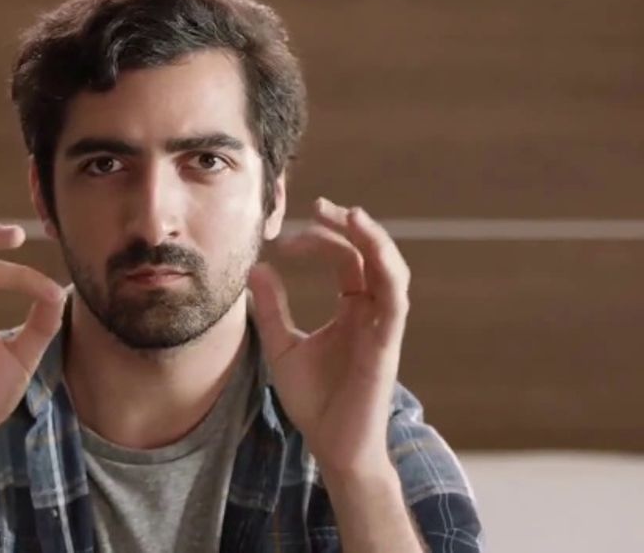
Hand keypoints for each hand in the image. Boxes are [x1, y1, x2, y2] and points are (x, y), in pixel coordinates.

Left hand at [248, 197, 410, 476]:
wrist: (331, 445)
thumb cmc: (314, 400)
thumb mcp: (281, 346)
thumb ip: (271, 309)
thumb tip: (256, 269)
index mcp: (351, 310)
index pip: (343, 260)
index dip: (318, 240)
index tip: (281, 238)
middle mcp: (371, 313)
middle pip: (367, 256)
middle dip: (346, 227)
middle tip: (317, 206)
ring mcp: (382, 327)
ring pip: (391, 270)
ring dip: (374, 238)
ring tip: (349, 214)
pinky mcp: (387, 344)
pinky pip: (396, 300)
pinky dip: (386, 269)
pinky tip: (368, 246)